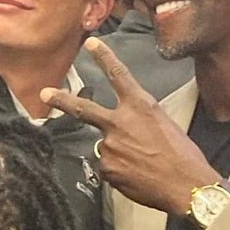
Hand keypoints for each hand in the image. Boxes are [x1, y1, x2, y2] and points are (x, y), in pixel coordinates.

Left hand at [41, 38, 217, 214]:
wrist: (185, 185)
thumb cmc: (183, 156)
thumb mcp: (164, 125)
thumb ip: (140, 120)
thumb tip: (128, 130)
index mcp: (140, 105)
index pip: (118, 74)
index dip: (103, 57)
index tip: (90, 44)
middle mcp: (119, 121)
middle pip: (83, 109)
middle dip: (61, 100)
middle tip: (45, 93)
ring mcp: (109, 145)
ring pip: (106, 146)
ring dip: (119, 154)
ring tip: (143, 165)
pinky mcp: (106, 167)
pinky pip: (109, 168)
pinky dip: (120, 172)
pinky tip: (137, 176)